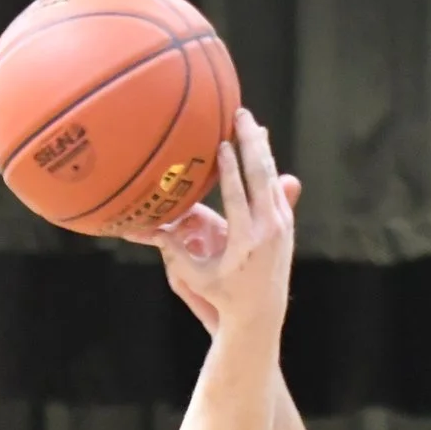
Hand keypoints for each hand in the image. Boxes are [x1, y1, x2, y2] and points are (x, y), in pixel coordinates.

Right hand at [143, 108, 297, 336]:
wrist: (261, 313)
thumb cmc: (220, 296)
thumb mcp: (193, 278)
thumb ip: (173, 251)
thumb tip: (144, 229)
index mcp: (246, 240)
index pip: (238, 195)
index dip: (229, 168)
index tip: (222, 143)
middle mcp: (268, 229)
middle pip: (261, 177)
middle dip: (251, 143)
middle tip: (241, 116)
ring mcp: (281, 226)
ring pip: (272, 178)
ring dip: (261, 149)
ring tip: (252, 123)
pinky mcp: (286, 225)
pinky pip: (276, 187)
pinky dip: (268, 165)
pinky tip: (261, 147)